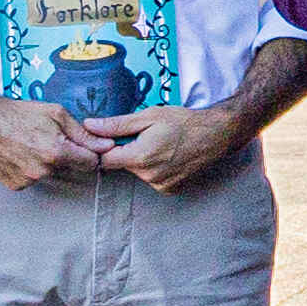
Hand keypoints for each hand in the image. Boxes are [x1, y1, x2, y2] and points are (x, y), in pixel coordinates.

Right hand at [0, 82, 102, 191]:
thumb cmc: (18, 114)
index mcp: (56, 153)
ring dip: (49, 163)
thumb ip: (84, 134)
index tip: (87, 145)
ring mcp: (27, 180)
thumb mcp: (56, 114)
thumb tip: (107, 146)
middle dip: (69, 156)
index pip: (91, 163)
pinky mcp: (15, 185)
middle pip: (71, 169)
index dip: (91, 152)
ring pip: (52, 174)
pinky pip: (33, 179)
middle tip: (51, 139)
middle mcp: (42, 171)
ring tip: (32, 144)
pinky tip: (21, 154)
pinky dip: (31, 169)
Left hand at [96, 99, 255, 191]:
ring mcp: (161, 185)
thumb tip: (89, 126)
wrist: (218, 134)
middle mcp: (149, 176)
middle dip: (126, 151)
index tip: (113, 137)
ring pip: (137, 172)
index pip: (104, 160)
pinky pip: (151, 179)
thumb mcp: (149, 116)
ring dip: (141, 160)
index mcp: (140, 157)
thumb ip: (117, 124)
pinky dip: (154, 168)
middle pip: (122, 165)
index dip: (105, 147)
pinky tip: (168, 156)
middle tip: (144, 135)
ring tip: (159, 144)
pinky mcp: (170, 189)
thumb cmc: (184, 122)